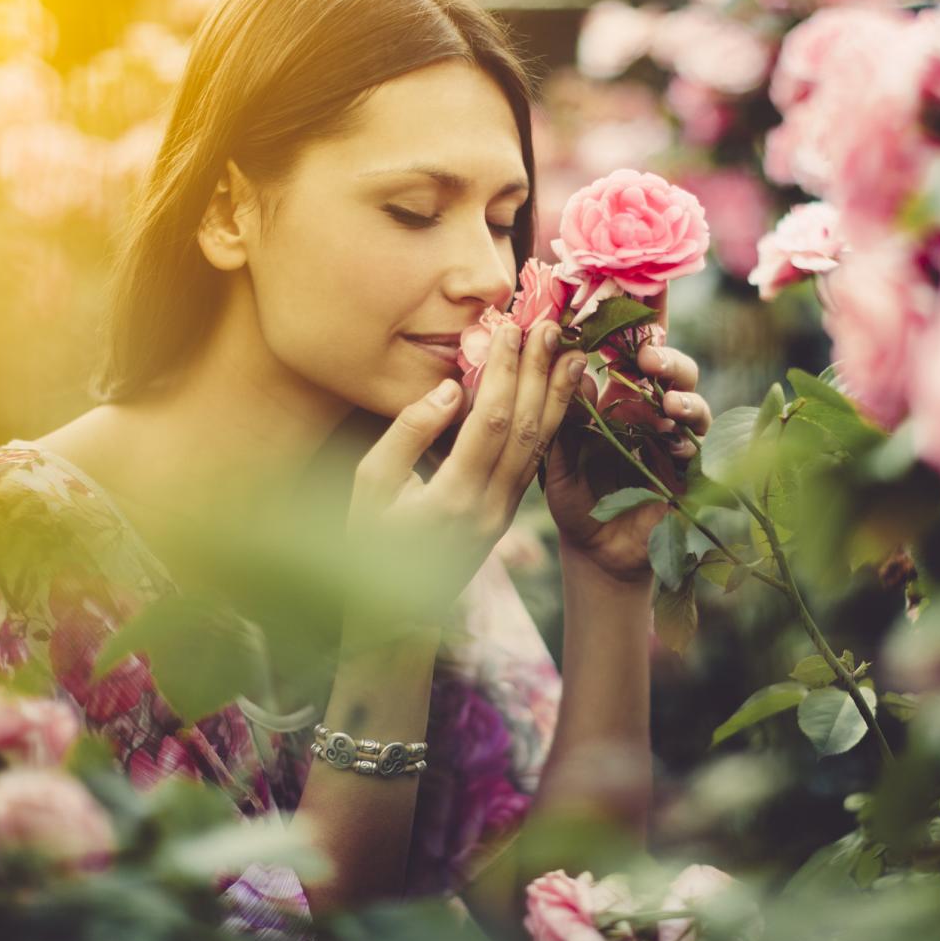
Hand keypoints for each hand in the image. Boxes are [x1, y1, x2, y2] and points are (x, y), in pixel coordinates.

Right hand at [347, 320, 587, 639]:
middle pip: (525, 428)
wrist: (392, 614)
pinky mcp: (509, 515)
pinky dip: (552, 424)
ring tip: (571, 353)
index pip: (489, 421)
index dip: (504, 372)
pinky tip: (560, 395)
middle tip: (551, 326)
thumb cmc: (368, 541)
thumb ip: (408, 434)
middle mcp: (489, 507)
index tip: (510, 328)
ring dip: (557, 397)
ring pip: (540, 447)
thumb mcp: (369, 486)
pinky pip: (536, 463)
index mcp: (452, 497)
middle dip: (539, 373)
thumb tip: (450, 389)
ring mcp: (505, 514)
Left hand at [544, 327, 712, 582]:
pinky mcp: (688, 472)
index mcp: (618, 396)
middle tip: (648, 355)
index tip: (635, 293)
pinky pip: (697, 448)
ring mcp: (674, 439)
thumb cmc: (576, 497)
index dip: (638, 318)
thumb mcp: (558, 456)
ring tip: (668, 401)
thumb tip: (575, 372)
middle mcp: (652, 410)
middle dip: (666, 355)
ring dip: (684, 395)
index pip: (631, 348)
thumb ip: (565, 417)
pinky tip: (675, 441)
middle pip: (671, 367)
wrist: (597, 551)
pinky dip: (688, 439)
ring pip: (692, 402)